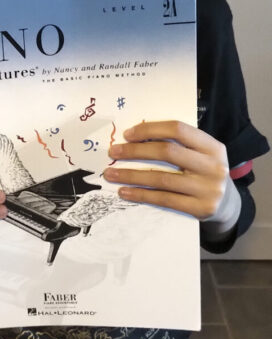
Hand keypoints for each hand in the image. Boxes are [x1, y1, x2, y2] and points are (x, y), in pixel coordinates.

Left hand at [103, 120, 239, 226]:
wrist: (227, 205)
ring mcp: (208, 189)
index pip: (178, 130)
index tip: (127, 134)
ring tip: (111, 173)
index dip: (150, 130)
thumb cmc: (204, 173)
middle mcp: (213, 166)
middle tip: (113, 152)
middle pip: (167, 152)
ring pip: (162, 179)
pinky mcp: (200, 208)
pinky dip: (141, 194)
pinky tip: (124, 192)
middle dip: (136, 151)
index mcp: (212, 146)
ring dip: (131, 175)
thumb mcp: (200, 155)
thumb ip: (178, 145)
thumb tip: (135, 138)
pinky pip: (164, 199)